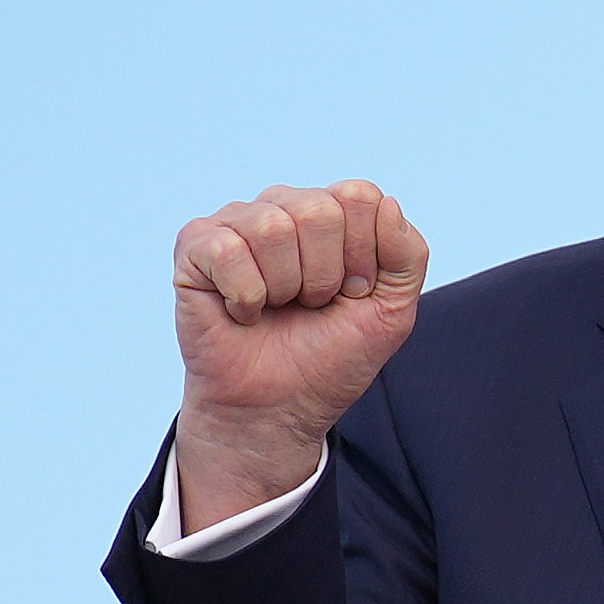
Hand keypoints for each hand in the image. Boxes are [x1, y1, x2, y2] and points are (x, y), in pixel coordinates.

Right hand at [169, 180, 427, 527]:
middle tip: (312, 304)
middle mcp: (282, 207)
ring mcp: (236, 223)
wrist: (280, 407)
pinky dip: (245, 296)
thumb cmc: (331, 356)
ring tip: (278, 307)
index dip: (365, 256)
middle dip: (326, 275)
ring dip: (285, 287)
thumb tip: (386, 202)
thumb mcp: (393, 311)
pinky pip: (227, 250)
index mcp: (332, 213)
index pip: (359, 196)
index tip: (353, 294)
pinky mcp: (195, 247)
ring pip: (272, 227)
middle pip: (318, 210)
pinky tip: (243, 311)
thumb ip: (408, 255)